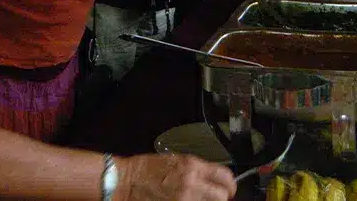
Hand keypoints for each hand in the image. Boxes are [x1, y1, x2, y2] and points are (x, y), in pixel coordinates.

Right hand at [114, 154, 235, 200]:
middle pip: (222, 196)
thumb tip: (212, 178)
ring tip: (201, 200)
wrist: (125, 182)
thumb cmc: (147, 169)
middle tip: (217, 198)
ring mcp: (184, 200)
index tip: (229, 188)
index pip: (224, 176)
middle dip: (221, 197)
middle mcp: (191, 184)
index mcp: (192, 166)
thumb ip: (196, 169)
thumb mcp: (175, 160)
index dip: (230, 184)